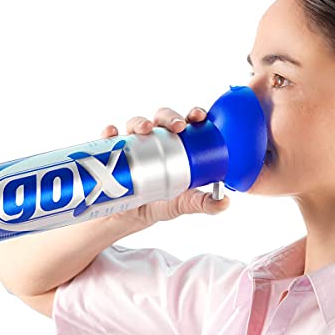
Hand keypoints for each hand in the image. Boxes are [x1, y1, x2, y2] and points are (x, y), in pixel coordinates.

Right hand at [99, 106, 229, 225]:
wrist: (128, 219)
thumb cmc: (159, 204)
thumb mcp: (183, 204)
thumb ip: (203, 203)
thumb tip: (225, 203)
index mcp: (176, 147)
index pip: (186, 125)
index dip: (193, 115)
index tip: (199, 116)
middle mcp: (155, 141)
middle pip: (162, 119)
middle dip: (169, 117)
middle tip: (177, 126)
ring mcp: (133, 145)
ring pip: (136, 124)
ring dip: (140, 122)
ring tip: (145, 129)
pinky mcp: (112, 152)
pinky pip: (109, 138)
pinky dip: (109, 133)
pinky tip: (112, 133)